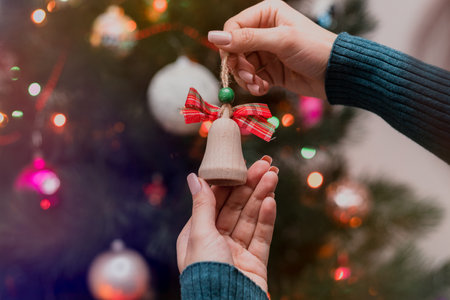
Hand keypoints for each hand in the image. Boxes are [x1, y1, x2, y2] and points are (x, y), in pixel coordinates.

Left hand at [176, 157, 277, 292]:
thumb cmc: (206, 273)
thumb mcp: (200, 234)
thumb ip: (202, 205)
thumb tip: (193, 177)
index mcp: (197, 235)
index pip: (215, 202)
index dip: (229, 182)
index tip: (242, 166)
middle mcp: (216, 241)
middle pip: (236, 207)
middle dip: (250, 186)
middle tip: (265, 166)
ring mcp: (237, 251)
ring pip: (250, 218)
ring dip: (261, 196)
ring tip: (273, 176)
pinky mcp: (254, 261)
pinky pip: (261, 235)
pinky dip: (266, 218)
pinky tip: (271, 200)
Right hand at [208, 0, 336, 98]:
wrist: (337, 73)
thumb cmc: (314, 49)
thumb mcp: (281, 41)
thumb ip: (246, 39)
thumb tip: (213, 38)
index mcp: (266, 14)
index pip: (233, 27)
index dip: (229, 45)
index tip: (233, 62)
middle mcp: (264, 31)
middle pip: (235, 49)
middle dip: (239, 66)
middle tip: (249, 77)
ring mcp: (267, 52)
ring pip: (242, 66)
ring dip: (246, 78)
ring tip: (257, 85)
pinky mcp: (271, 71)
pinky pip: (253, 78)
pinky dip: (254, 85)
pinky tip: (263, 89)